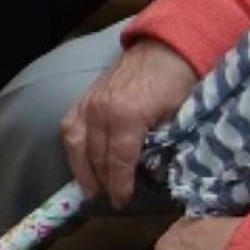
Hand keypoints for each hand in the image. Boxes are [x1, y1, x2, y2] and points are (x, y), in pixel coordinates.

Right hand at [61, 40, 197, 209]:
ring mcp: (88, 103)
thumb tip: (153, 173)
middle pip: (96, 157)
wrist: (166, 46)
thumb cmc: (179, 80)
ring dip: (82, 170)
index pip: (118, 161)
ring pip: (77, 145)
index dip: (119, 185)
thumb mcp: (179, 116)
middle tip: (110, 201)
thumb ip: (163, 145)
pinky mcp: (84, 98)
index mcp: (127, 116)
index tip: (122, 202)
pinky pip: (70, 128)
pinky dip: (72, 148)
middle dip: (103, 182)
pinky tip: (79, 162)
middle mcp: (101, 111)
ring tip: (90, 188)